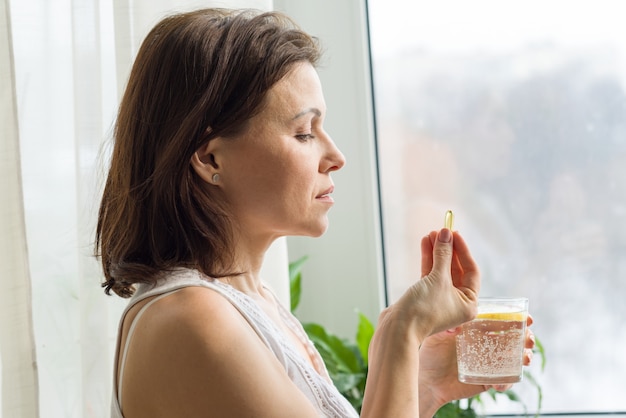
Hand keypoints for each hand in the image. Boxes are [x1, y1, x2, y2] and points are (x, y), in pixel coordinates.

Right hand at [399, 229, 480, 337]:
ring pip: (441, 270)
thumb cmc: (423, 309)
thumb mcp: (438, 278)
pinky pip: (430, 274)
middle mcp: (456, 302)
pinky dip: (428, 259)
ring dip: (437, 252)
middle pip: (456, 269)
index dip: (463, 250)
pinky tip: (425, 244)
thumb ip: (444, 254)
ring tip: (431, 234)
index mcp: (469, 303)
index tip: (454, 233)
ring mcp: (439, 299)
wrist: (398, 328)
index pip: (471, 270)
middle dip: (448, 249)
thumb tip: (446, 234)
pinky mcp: (424, 296)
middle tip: (442, 231)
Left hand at [418, 315, 535, 412]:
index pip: (502, 320)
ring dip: (525, 358)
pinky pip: (505, 381)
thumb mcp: (436, 336)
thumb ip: (446, 327)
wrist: (427, 380)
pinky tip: (500, 383)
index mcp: (478, 330)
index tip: (527, 318)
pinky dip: (508, 382)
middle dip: (527, 337)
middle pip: (515, 338)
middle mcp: (487, 345)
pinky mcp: (488, 380)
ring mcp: (490, 362)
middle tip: (528, 339)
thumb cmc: (431, 354)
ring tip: (524, 359)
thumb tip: (459, 324)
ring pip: (516, 359)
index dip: (518, 318)